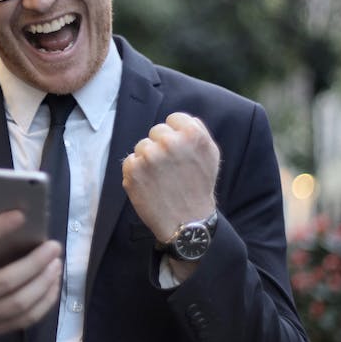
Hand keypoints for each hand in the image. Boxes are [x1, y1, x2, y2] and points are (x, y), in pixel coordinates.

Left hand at [122, 112, 219, 242]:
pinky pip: (130, 161)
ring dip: (148, 160)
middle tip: (171, 169)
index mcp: (192, 134)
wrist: (187, 222)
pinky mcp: (133, 170)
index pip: (173, 118)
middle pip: (156, 131)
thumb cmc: (199, 187)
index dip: (176, 135)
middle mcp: (170, 142)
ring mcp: (150, 156)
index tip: (179, 152)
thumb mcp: (210, 154)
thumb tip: (178, 119)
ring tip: (162, 179)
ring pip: (142, 146)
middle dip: (161, 146)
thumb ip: (196, 131)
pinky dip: (136, 172)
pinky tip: (150, 185)